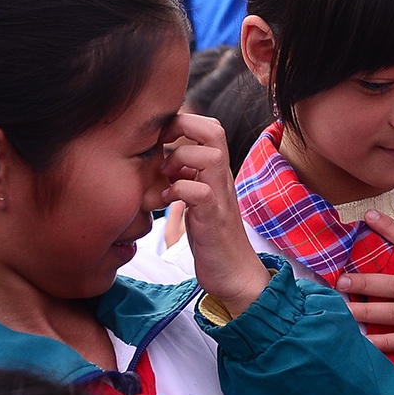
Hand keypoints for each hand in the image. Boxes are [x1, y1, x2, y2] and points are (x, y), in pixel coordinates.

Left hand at [162, 112, 269, 315]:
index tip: (159, 139)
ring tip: (164, 178)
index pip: (208, 125)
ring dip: (179, 160)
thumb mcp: (196, 198)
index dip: (182, 121)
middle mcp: (222, 177)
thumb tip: (159, 158)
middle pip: (214, 129)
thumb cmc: (210, 235)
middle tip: (161, 148)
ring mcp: (220, 197)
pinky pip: (199, 192)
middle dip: (182, 128)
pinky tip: (165, 202)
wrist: (234, 273)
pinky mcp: (214, 219)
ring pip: (210, 155)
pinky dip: (177, 191)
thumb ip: (184, 176)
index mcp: (216, 170)